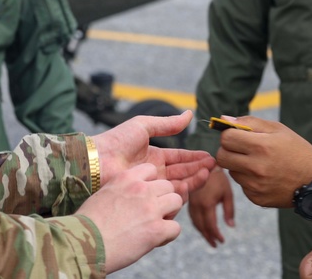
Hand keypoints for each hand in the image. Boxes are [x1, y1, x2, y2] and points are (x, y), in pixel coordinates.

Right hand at [74, 163, 182, 272]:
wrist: (82, 244)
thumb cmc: (87, 224)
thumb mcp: (103, 195)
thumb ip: (121, 191)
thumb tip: (130, 199)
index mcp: (126, 178)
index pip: (151, 170)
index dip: (151, 183)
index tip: (144, 196)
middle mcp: (141, 189)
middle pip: (168, 185)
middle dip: (163, 198)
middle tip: (152, 214)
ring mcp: (151, 208)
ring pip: (176, 201)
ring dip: (169, 213)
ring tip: (156, 225)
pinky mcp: (156, 229)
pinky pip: (176, 228)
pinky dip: (168, 235)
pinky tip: (155, 240)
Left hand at [93, 110, 215, 199]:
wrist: (98, 161)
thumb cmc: (117, 140)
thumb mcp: (144, 126)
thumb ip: (168, 124)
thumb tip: (190, 114)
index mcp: (153, 156)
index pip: (179, 157)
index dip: (194, 157)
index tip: (209, 157)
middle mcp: (154, 172)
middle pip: (182, 172)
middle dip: (198, 169)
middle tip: (214, 166)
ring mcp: (151, 186)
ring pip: (178, 184)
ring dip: (194, 179)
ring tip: (207, 172)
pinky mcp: (147, 198)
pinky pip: (168, 196)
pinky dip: (182, 191)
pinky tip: (192, 184)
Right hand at [188, 167, 234, 246]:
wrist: (205, 163)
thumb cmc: (220, 178)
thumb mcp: (227, 193)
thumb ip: (229, 210)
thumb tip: (231, 226)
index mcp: (206, 204)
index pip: (210, 226)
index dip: (216, 235)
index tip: (222, 241)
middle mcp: (196, 205)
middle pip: (201, 227)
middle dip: (208, 237)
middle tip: (216, 245)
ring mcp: (190, 203)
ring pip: (195, 222)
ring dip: (202, 232)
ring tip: (210, 239)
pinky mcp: (188, 200)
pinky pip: (192, 216)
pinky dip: (197, 224)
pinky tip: (203, 227)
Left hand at [215, 116, 311, 207]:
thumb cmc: (297, 150)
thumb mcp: (278, 130)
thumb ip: (250, 122)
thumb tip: (224, 120)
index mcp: (261, 146)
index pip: (226, 139)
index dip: (229, 134)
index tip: (237, 135)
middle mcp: (256, 167)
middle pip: (222, 157)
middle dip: (228, 150)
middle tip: (240, 149)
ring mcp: (256, 185)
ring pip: (231, 171)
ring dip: (239, 165)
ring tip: (258, 162)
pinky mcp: (257, 198)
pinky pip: (242, 185)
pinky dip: (248, 179)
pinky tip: (264, 176)